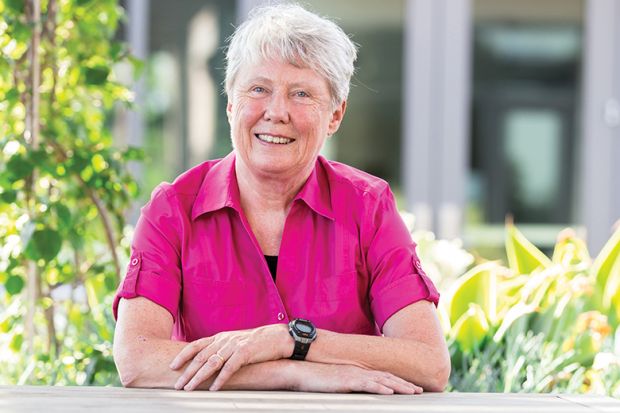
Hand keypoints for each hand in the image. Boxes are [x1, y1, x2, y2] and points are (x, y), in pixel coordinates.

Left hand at [169, 324, 290, 390]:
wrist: (277, 337)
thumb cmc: (257, 343)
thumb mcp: (234, 342)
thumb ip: (221, 349)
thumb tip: (207, 362)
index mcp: (220, 337)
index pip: (196, 345)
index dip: (183, 355)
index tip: (172, 366)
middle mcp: (224, 340)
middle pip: (200, 357)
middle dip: (187, 372)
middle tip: (177, 385)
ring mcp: (234, 346)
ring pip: (211, 363)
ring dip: (198, 377)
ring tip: (189, 388)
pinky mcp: (245, 353)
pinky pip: (229, 368)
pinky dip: (220, 379)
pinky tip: (214, 388)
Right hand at [294, 363, 422, 394]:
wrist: (301, 370)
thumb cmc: (315, 378)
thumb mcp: (335, 383)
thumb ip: (348, 385)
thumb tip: (355, 392)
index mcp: (357, 372)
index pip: (382, 377)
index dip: (398, 382)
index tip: (410, 388)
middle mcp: (359, 371)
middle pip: (387, 377)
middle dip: (404, 384)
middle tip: (419, 390)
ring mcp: (354, 375)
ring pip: (382, 380)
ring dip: (399, 386)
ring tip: (412, 391)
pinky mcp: (347, 380)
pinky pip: (368, 384)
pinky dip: (381, 387)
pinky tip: (391, 391)